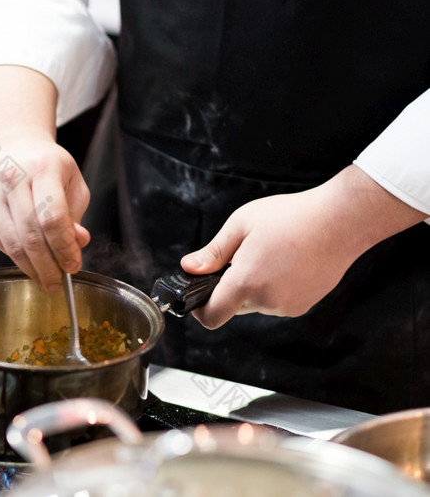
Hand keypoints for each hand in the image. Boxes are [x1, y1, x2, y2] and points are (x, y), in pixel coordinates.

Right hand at [0, 65, 90, 289]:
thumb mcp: (71, 183)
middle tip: (59, 282)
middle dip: (48, 265)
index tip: (74, 265)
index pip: (52, 217)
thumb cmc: (47, 167)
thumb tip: (77, 243)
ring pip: (13, 244)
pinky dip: (17, 257)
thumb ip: (75, 215)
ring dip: (32, 268)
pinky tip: (30, 261)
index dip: (64, 248)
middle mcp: (12, 179)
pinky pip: (1, 243)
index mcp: (42, 168)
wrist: (10, 147)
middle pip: (31, 235)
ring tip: (47, 279)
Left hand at [181, 165, 426, 328]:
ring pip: (256, 303)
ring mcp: (288, 306)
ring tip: (270, 254)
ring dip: (254, 286)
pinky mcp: (304, 305)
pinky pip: (277, 302)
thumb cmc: (292, 216)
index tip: (197, 295)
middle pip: (234, 306)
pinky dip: (274, 287)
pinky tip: (286, 262)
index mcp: (246, 281)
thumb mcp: (242, 224)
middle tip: (242, 256)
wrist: (342, 220)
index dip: (200, 309)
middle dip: (230, 286)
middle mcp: (267, 300)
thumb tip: (190, 267)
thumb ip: (213, 251)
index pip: (212, 315)